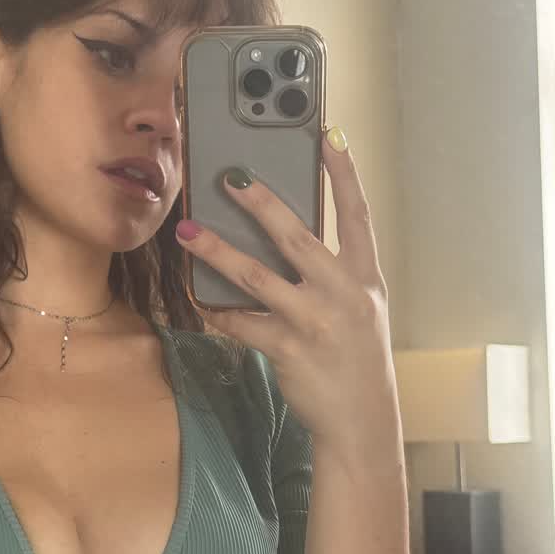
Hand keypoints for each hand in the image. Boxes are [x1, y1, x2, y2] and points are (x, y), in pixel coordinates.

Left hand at [175, 127, 400, 454]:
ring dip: (218, 252)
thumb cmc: (358, 358)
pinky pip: (242, 322)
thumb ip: (334, 272)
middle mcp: (343, 294)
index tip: (328, 134)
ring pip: (257, 277)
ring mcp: (315, 322)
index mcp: (365, 278)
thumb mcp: (362, 308)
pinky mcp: (288, 349)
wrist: (363, 420)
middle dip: (262, 204)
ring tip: (188, 232)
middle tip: (231, 178)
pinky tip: (196, 296)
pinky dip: (217, 309)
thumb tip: (287, 234)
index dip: (344, 173)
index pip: (357, 214)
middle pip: (297, 237)